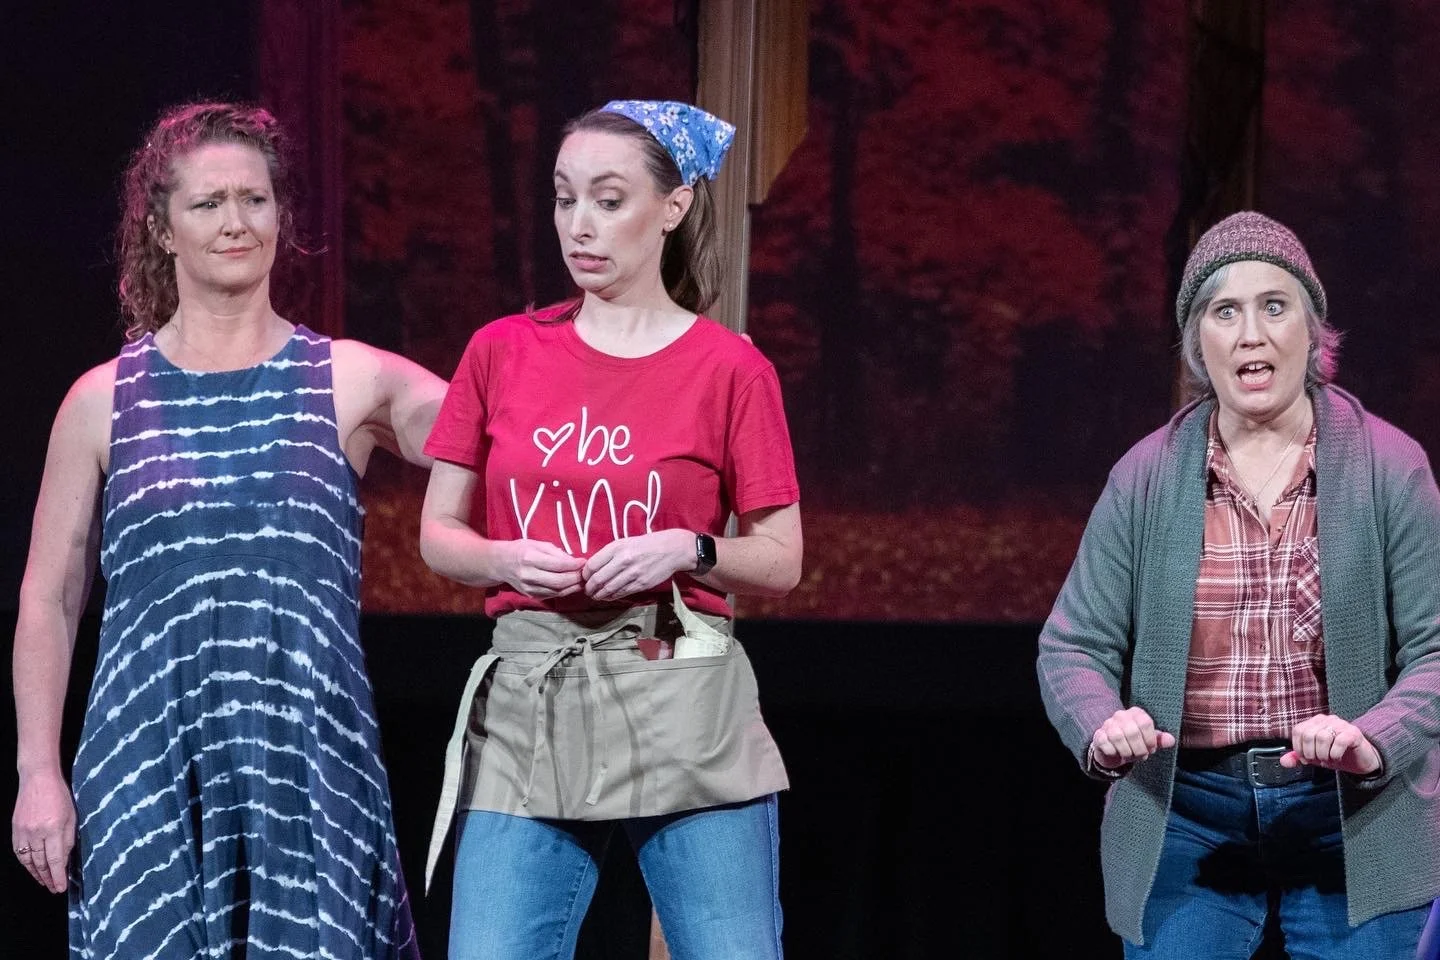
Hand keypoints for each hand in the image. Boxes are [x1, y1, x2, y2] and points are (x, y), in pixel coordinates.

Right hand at [12, 768, 74, 892]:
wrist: (38, 779)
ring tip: (43, 882)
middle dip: (48, 878)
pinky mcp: (15, 829)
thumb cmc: (59, 795)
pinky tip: (31, 868)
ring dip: (35, 874)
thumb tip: (66, 857)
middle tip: (53, 888)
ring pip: (28, 860)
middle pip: (41, 863)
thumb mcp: (72, 815)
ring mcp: (23, 831)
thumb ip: (69, 838)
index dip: (58, 876)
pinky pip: (19, 851)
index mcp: (53, 828)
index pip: (56, 860)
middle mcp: (36, 832)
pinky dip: (25, 862)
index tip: (60, 887)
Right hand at [501, 540, 584, 598]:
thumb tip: (574, 561)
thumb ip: (556, 552)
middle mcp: (529, 575)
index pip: (557, 565)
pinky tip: (572, 585)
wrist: (501, 564)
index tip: (584, 562)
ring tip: (582, 580)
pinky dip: (565, 591)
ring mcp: (529, 588)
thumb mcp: (537, 544)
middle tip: (585, 573)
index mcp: (530, 558)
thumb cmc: (520, 550)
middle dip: (576, 578)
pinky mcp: (531, 596)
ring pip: (557, 591)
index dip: (574, 565)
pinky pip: (553, 595)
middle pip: (559, 581)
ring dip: (573, 586)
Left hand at [581, 529, 691, 601]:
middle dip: (589, 588)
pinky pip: (621, 593)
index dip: (585, 575)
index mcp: (617, 547)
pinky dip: (611, 597)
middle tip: (587, 590)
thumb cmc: (646, 544)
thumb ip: (609, 554)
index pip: (592, 565)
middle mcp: (623, 560)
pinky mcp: (641, 584)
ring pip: (608, 589)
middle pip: (597, 580)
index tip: (584, 577)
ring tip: (595, 595)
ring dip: (598, 595)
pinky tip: (608, 596)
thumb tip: (592, 568)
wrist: (671, 549)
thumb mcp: (625, 542)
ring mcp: (633, 574)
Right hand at [1090, 707, 1176, 769]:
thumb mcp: (1149, 741)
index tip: (1151, 748)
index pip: (1145, 723)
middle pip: (1132, 732)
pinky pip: (1106, 744)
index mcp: (1136, 713)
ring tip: (1129, 755)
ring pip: (1118, 737)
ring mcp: (1108, 724)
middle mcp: (1121, 715)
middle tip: (1141, 755)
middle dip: (1139, 749)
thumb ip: (1160, 740)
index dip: (1150, 740)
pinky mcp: (1098, 735)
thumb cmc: (1134, 743)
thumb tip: (1171, 740)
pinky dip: (1114, 753)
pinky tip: (1116, 753)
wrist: (1113, 750)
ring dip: (1126, 752)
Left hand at [1280, 714, 1381, 775]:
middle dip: (1310, 753)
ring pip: (1323, 737)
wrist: (1360, 760)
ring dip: (1323, 754)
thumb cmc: (1336, 754)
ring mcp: (1341, 724)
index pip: (1298, 730)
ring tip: (1328, 759)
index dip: (1299, 748)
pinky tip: (1337, 758)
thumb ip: (1298, 757)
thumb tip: (1284, 762)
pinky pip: (1340, 741)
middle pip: (1309, 734)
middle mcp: (1327, 720)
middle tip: (1318, 760)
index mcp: (1315, 722)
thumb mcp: (1314, 757)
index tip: (1306, 759)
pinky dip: (1335, 754)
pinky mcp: (1353, 732)